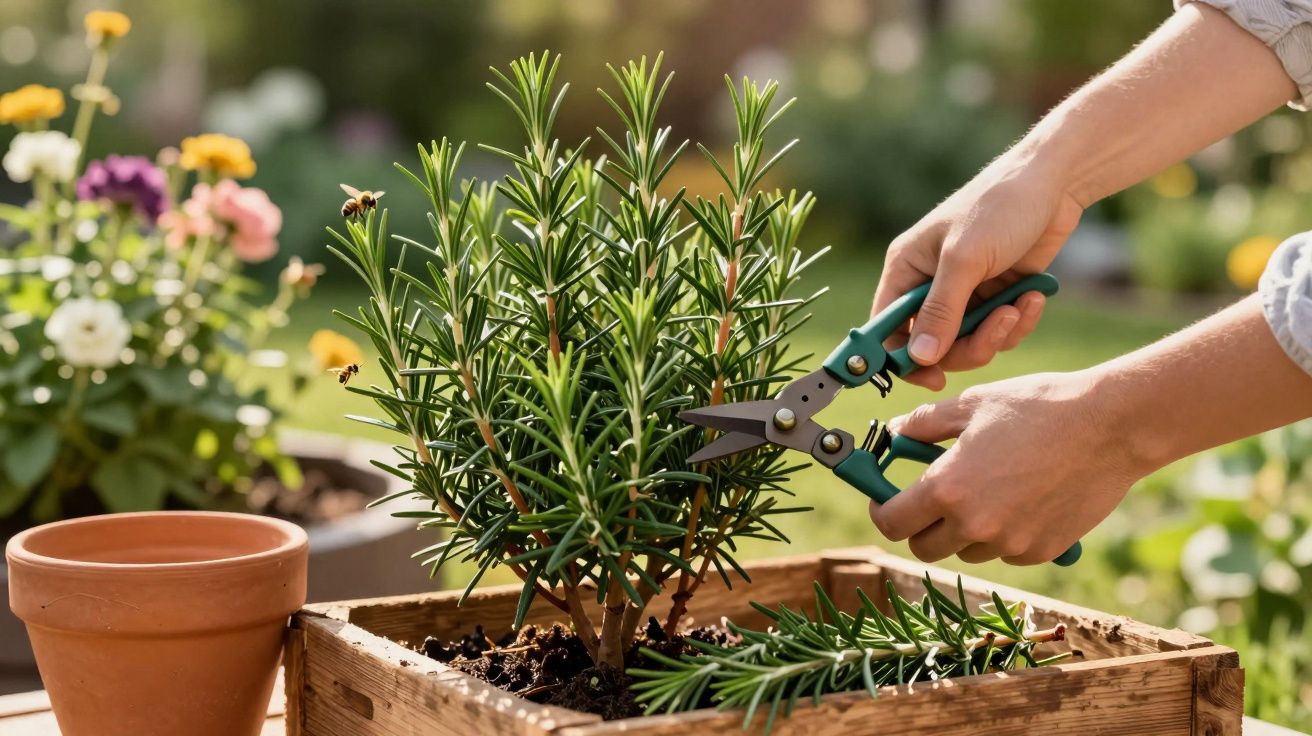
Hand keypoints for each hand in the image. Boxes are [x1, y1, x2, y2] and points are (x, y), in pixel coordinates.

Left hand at [867, 370, 1147, 564]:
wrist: (1111, 426)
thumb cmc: (1039, 407)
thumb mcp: (972, 403)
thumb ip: (924, 423)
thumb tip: (895, 432)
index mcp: (947, 488)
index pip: (891, 522)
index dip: (883, 510)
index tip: (886, 498)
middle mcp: (974, 525)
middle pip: (923, 547)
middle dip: (921, 524)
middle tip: (933, 497)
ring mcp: (1009, 543)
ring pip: (966, 550)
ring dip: (964, 529)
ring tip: (987, 487)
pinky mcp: (1041, 551)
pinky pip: (1005, 551)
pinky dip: (1003, 533)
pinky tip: (1022, 496)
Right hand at [873, 151, 1084, 389]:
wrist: (1055, 182)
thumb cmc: (999, 207)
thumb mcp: (964, 260)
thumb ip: (940, 311)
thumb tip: (919, 358)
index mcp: (906, 269)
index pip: (887, 328)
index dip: (903, 358)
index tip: (931, 379)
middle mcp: (930, 284)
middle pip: (933, 345)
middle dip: (968, 345)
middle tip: (997, 327)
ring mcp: (964, 292)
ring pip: (969, 343)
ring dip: (999, 332)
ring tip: (1021, 305)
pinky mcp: (995, 295)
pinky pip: (999, 331)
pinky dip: (1017, 321)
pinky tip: (1033, 297)